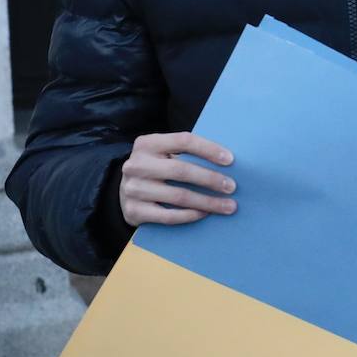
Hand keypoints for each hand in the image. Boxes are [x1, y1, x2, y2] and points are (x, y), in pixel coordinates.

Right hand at [120, 132, 236, 226]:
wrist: (124, 193)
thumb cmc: (156, 170)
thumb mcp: (164, 155)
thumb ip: (187, 154)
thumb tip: (228, 162)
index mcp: (147, 143)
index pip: (183, 141)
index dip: (209, 149)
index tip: (230, 160)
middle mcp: (136, 165)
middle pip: (181, 170)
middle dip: (211, 179)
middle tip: (232, 187)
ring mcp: (133, 189)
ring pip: (178, 196)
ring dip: (207, 202)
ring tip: (228, 206)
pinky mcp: (133, 211)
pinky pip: (169, 216)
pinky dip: (191, 215)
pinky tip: (206, 214)